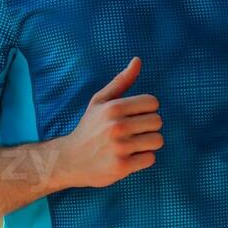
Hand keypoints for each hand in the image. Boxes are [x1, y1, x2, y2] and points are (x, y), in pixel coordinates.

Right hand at [53, 57, 162, 188]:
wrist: (70, 160)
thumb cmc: (89, 128)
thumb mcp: (100, 102)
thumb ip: (121, 81)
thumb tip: (138, 60)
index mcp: (113, 108)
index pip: (152, 103)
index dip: (147, 110)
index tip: (135, 117)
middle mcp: (117, 126)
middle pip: (157, 122)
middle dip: (148, 127)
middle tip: (133, 133)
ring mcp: (120, 147)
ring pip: (157, 140)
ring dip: (148, 144)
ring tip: (133, 145)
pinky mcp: (122, 166)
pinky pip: (150, 158)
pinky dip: (142, 159)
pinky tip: (129, 157)